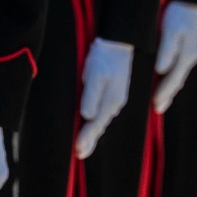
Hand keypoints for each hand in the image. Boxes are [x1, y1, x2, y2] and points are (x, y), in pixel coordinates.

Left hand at [74, 38, 133, 158]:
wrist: (118, 42)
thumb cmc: (104, 56)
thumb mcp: (95, 74)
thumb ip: (91, 95)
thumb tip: (88, 116)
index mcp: (111, 100)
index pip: (95, 124)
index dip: (86, 138)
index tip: (77, 151)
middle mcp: (115, 102)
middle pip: (100, 125)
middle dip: (90, 140)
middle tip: (79, 154)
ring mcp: (117, 97)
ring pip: (103, 120)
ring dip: (93, 133)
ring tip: (85, 145)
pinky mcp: (115, 91)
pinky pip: (105, 112)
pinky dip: (98, 122)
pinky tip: (94, 122)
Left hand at [152, 1, 196, 113]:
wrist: (192, 0)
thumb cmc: (180, 14)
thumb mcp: (171, 30)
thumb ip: (167, 50)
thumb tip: (161, 69)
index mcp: (187, 55)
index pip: (173, 79)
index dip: (164, 92)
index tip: (155, 104)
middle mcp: (191, 56)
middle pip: (177, 80)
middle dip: (167, 95)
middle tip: (157, 108)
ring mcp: (192, 52)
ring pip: (179, 75)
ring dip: (170, 88)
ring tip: (161, 100)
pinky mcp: (191, 47)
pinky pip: (180, 67)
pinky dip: (173, 77)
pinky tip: (168, 79)